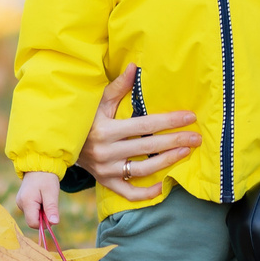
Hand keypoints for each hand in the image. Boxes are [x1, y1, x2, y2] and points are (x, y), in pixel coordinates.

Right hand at [16, 171, 60, 230]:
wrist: (39, 166)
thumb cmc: (46, 178)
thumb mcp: (52, 193)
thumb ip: (51, 208)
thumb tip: (54, 223)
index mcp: (26, 202)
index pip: (33, 223)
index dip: (44, 223)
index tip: (52, 214)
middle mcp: (20, 204)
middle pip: (32, 220)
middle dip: (43, 217)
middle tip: (49, 203)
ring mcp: (20, 203)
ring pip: (32, 216)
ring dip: (41, 212)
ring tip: (45, 198)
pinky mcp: (22, 202)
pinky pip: (31, 211)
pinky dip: (38, 208)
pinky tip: (41, 198)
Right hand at [73, 65, 201, 202]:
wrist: (63, 144)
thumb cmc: (86, 119)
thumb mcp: (98, 102)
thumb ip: (118, 87)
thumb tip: (135, 67)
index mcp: (106, 129)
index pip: (144, 125)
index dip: (169, 121)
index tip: (189, 117)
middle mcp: (106, 151)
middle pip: (148, 147)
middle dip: (175, 141)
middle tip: (196, 138)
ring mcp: (106, 170)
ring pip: (142, 170)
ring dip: (167, 162)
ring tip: (186, 153)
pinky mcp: (106, 183)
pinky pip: (129, 193)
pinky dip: (147, 193)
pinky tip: (164, 186)